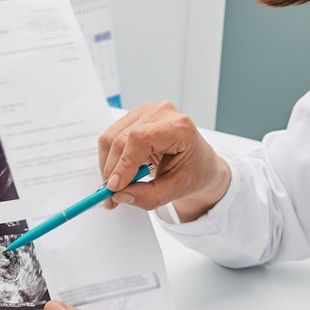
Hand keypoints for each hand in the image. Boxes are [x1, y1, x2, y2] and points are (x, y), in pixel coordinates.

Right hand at [97, 102, 230, 220]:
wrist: (201, 163)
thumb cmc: (195, 172)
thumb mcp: (177, 190)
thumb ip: (149, 196)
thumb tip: (119, 195)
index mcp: (180, 127)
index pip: (140, 139)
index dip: (124, 164)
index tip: (116, 187)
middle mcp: (161, 112)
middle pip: (121, 139)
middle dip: (112, 171)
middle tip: (111, 197)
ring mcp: (146, 111)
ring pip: (111, 138)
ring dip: (108, 166)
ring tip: (116, 187)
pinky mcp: (135, 117)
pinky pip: (111, 138)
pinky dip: (110, 160)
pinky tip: (120, 174)